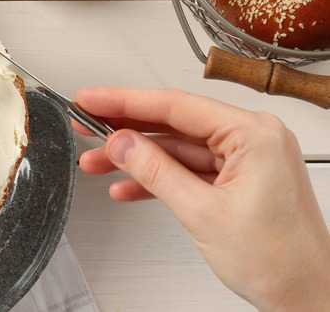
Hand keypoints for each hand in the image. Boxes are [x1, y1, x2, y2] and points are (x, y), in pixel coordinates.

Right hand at [73, 88, 329, 310]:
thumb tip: (122, 143)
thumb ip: (156, 172)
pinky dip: (158, 179)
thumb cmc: (279, 261)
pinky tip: (127, 188)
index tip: (92, 99)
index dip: (125, 101)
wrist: (306, 298)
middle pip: (173, 123)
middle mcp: (252, 140)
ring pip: (176, 149)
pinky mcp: (238, 180)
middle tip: (86, 125)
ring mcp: (245, 160)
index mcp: (253, 135)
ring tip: (97, 163)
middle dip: (126, 129)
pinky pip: (189, 170)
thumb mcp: (202, 213)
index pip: (176, 106)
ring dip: (136, 159)